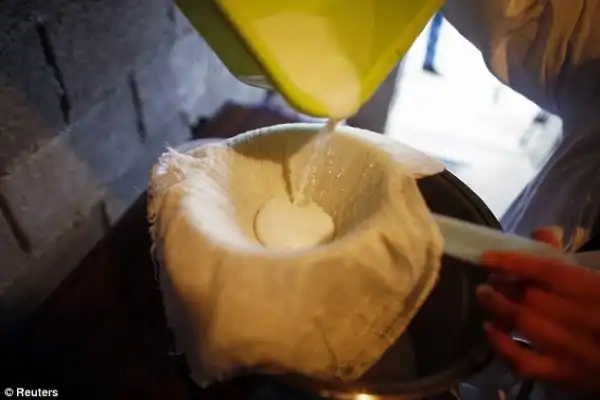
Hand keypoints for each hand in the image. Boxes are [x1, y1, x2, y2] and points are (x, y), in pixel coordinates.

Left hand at [476, 228, 599, 392]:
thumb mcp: (595, 280)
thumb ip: (566, 259)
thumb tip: (542, 233)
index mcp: (592, 289)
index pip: (547, 270)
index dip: (512, 262)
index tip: (485, 257)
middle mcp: (581, 318)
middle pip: (529, 295)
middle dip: (502, 284)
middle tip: (490, 278)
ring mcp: (570, 349)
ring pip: (522, 323)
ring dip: (496, 306)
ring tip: (485, 294)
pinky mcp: (563, 374)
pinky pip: (524, 362)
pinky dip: (501, 345)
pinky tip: (490, 329)